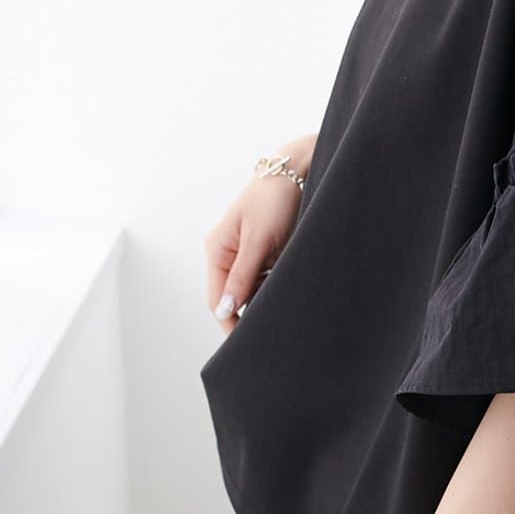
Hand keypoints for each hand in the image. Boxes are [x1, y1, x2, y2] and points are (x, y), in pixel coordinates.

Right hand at [202, 148, 310, 335]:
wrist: (297, 171)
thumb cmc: (273, 199)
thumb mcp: (258, 240)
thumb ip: (241, 277)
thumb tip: (225, 310)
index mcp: (217, 250)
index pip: (217, 300)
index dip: (230, 322)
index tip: (245, 342)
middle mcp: (228, 255)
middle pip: (233, 298)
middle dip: (248, 316)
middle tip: (268, 334)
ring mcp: (247, 256)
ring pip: (252, 292)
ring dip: (265, 302)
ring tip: (283, 312)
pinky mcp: (266, 254)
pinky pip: (266, 281)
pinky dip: (276, 289)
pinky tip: (288, 293)